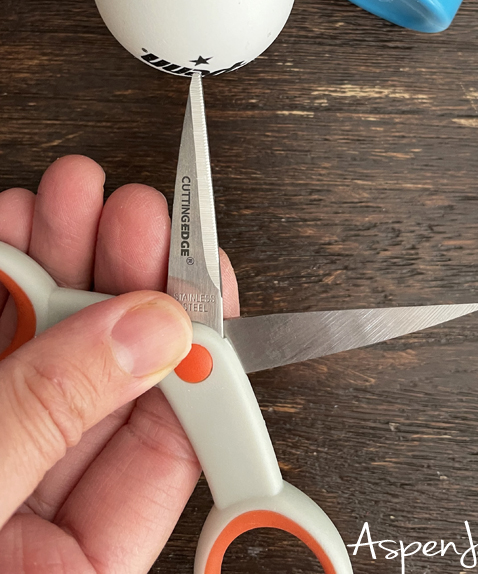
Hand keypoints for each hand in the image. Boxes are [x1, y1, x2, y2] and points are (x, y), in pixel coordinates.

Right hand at [0, 154, 239, 571]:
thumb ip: (54, 416)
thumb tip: (150, 332)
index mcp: (71, 570)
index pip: (172, 452)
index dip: (199, 354)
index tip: (202, 280)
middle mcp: (35, 516)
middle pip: (110, 380)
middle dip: (126, 281)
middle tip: (139, 218)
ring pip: (50, 347)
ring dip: (62, 260)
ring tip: (73, 197)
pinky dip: (6, 278)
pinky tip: (20, 231)